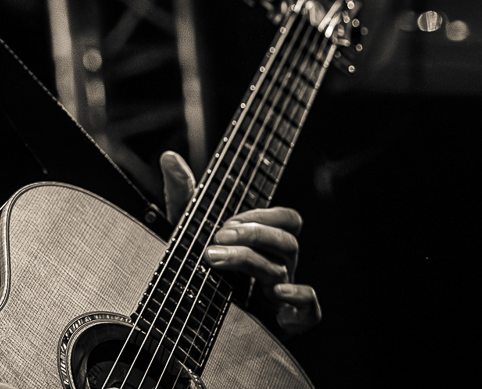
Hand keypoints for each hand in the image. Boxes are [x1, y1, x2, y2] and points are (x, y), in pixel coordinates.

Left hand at [160, 151, 321, 336]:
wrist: (188, 323)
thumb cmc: (197, 270)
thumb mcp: (187, 230)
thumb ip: (184, 194)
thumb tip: (170, 157)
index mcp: (264, 245)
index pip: (286, 219)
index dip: (263, 215)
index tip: (228, 220)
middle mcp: (278, 266)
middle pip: (287, 240)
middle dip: (254, 234)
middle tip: (218, 236)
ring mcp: (283, 294)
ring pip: (285, 268)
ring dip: (251, 259)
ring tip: (215, 258)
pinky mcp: (287, 323)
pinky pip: (311, 309)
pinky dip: (299, 298)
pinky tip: (276, 293)